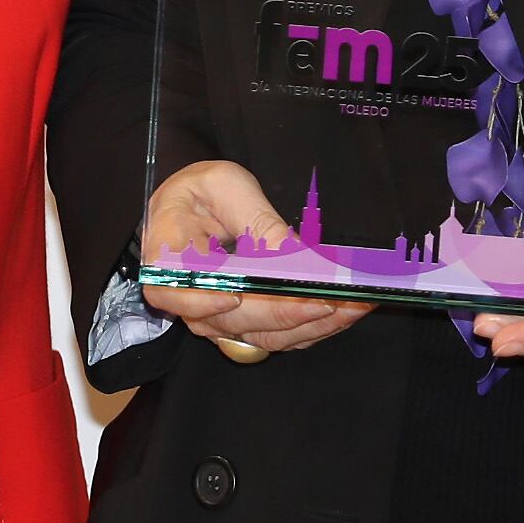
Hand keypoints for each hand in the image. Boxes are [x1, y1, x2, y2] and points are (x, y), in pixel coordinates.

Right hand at [138, 159, 372, 359]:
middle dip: (289, 311)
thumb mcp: (225, 186)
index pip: (179, 292)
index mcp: (169, 260)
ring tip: (355, 303)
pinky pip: (281, 336)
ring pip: (265, 335)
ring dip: (314, 324)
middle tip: (333, 296)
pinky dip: (317, 327)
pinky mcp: (245, 326)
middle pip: (237, 320)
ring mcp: (218, 320)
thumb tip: (291, 252)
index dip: (207, 301)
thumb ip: (255, 219)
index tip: (237, 297)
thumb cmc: (202, 193)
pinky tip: (348, 310)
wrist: (193, 210)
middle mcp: (191, 301)